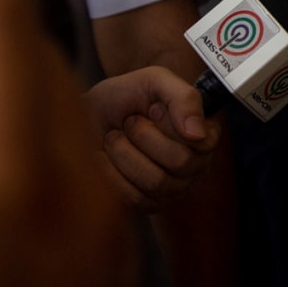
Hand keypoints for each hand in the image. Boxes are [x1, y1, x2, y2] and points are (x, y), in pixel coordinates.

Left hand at [87, 66, 222, 211]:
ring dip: (124, 152)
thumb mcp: (154, 81)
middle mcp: (193, 167)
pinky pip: (133, 197)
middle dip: (143, 135)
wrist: (85, 117)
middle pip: (180, 162)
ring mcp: (170, 189)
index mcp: (202, 136)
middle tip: (129, 121)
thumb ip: (184, 98)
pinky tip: (106, 159)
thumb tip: (197, 133)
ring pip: (154, 181)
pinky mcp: (144, 205)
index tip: (152, 108)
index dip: (170, 124)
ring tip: (116, 138)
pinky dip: (110, 172)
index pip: (202, 142)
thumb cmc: (122, 97)